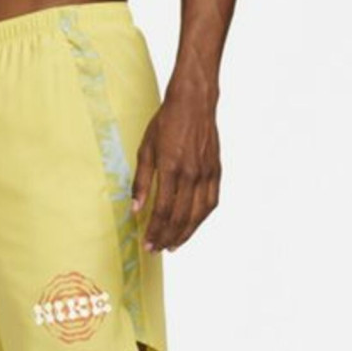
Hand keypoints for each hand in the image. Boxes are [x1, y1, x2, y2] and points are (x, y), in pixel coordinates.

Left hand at [131, 94, 220, 252]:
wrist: (194, 101)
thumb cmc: (167, 122)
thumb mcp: (146, 149)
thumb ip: (141, 181)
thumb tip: (135, 209)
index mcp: (172, 168)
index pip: (164, 210)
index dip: (155, 231)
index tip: (147, 244)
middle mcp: (192, 173)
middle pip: (181, 217)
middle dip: (168, 237)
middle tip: (157, 249)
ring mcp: (206, 173)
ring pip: (198, 214)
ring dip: (185, 234)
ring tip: (174, 245)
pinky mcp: (216, 170)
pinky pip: (211, 202)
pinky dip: (201, 218)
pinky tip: (192, 226)